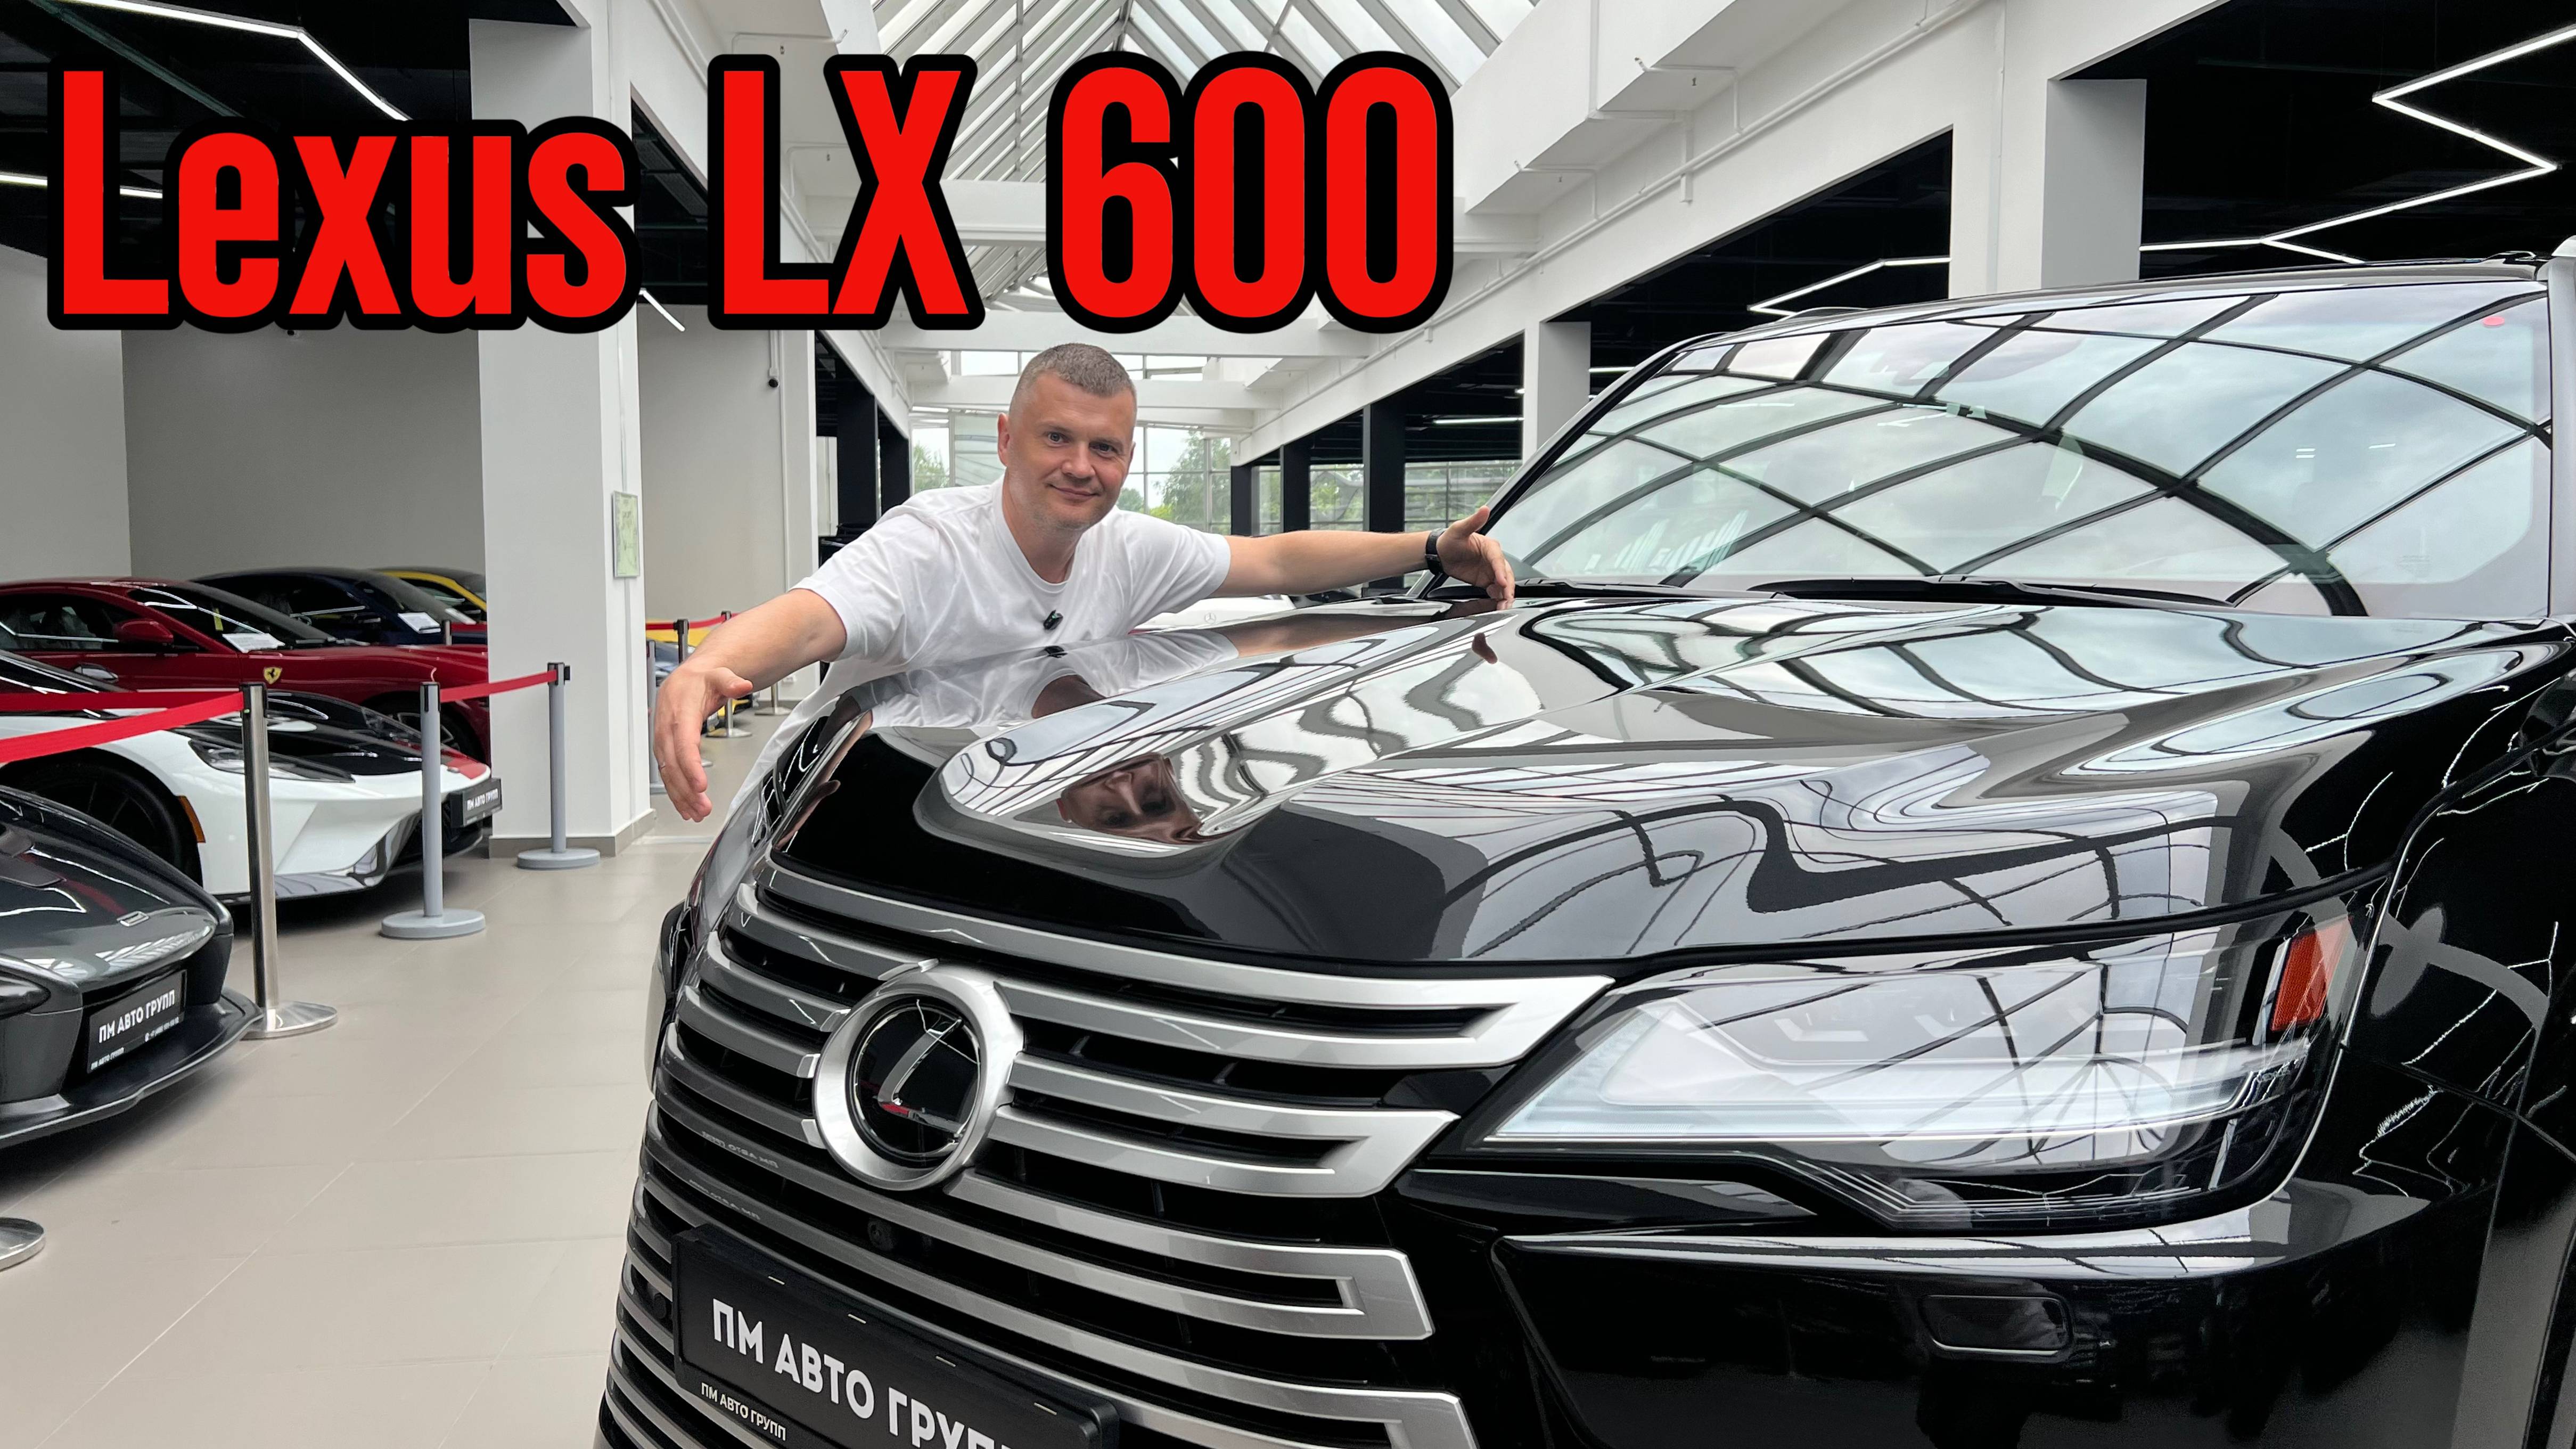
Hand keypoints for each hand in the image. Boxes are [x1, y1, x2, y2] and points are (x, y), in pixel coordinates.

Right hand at [655, 661, 755, 820]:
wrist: (682, 680)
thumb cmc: (699, 681)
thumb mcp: (718, 675)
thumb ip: (730, 681)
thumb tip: (742, 685)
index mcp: (679, 713)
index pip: (683, 744)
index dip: (690, 766)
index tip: (700, 785)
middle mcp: (667, 730)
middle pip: (673, 765)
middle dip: (686, 790)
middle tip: (703, 808)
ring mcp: (663, 741)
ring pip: (668, 773)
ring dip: (681, 796)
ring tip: (696, 813)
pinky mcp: (664, 750)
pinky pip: (667, 774)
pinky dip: (675, 792)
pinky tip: (685, 806)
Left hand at [1434, 506, 1514, 602]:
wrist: (1440, 553)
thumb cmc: (1450, 539)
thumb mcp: (1459, 529)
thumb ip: (1473, 521)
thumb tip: (1484, 509)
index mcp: (1490, 546)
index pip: (1498, 559)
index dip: (1500, 571)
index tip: (1501, 581)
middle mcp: (1493, 559)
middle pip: (1505, 574)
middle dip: (1508, 587)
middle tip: (1507, 598)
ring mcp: (1490, 571)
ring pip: (1503, 584)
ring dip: (1505, 595)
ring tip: (1505, 605)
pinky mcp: (1485, 581)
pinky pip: (1495, 591)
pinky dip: (1498, 598)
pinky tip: (1498, 604)